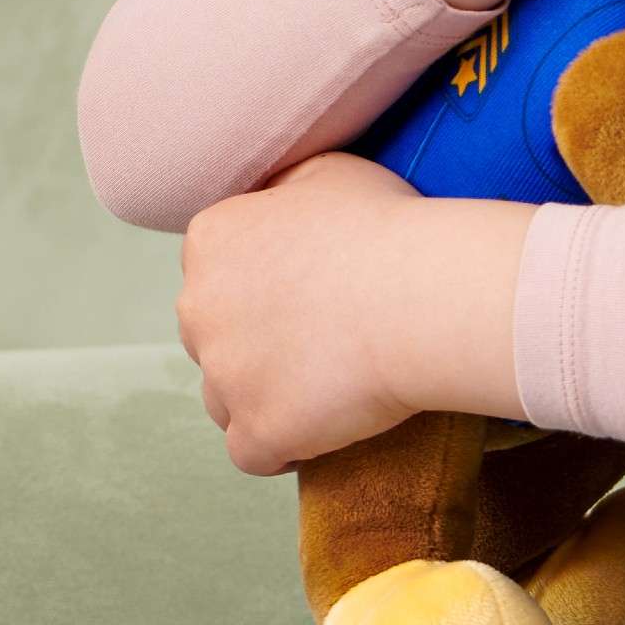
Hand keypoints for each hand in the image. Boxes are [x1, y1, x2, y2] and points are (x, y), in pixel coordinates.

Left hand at [176, 154, 420, 474]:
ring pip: (223, 397)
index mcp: (212, 239)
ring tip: (324, 385)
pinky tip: (320, 429)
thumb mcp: (327, 172)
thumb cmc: (388, 227)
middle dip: (253, 340)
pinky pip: (252, 452)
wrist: (424, 296)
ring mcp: (223, 375)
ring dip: (262, 394)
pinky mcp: (256, 432)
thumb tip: (273, 203)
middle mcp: (199, 306)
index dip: (261, 283)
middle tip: (320, 337)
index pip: (215, 270)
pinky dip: (282, 446)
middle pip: (212, 335)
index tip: (307, 290)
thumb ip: (281, 190)